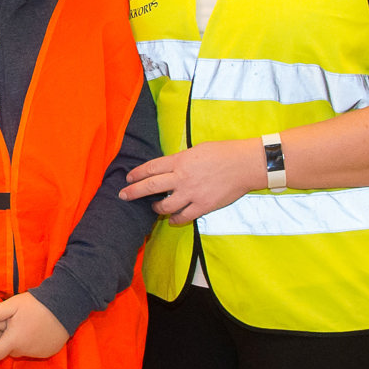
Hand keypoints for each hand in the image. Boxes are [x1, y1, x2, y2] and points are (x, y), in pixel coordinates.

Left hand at [0, 293, 67, 361]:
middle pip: (8, 352)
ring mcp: (37, 352)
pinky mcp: (48, 352)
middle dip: (5, 343)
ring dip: (19, 343)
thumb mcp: (13, 304)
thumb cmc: (36, 304)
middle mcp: (25, 351)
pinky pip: (34, 351)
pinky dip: (32, 344)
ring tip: (23, 326)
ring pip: (21, 352)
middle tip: (9, 327)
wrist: (65, 306)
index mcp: (13, 340)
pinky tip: (35, 330)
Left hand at [120, 138, 270, 224]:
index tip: (129, 178)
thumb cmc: (224, 152)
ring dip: (156, 208)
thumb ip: (181, 159)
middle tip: (123, 196)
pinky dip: (175, 220)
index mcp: (180, 160)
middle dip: (134, 192)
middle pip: (151, 186)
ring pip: (165, 206)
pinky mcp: (203, 206)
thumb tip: (170, 166)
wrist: (245, 164)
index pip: (151, 168)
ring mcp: (192, 193)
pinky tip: (173, 219)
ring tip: (154, 207)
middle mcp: (182, 177)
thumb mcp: (197, 149)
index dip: (137, 174)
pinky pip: (183, 217)